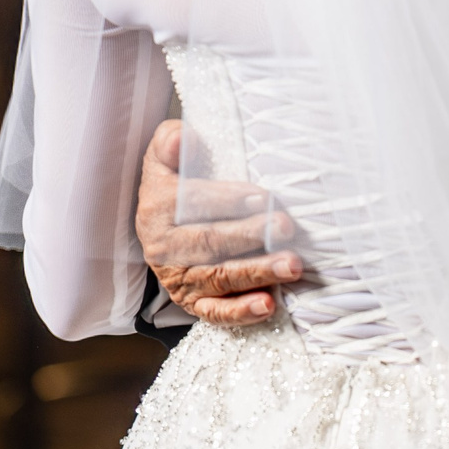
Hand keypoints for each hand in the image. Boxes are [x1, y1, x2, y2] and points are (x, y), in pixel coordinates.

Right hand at [134, 121, 301, 324]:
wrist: (161, 231)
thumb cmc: (175, 189)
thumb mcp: (166, 161)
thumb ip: (171, 143)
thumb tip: (181, 136)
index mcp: (156, 209)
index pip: (192, 204)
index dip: (227, 200)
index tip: (262, 197)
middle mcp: (164, 248)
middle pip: (209, 243)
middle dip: (251, 236)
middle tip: (286, 227)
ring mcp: (179, 279)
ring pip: (219, 278)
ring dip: (257, 274)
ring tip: (291, 266)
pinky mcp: (193, 303)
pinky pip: (216, 312)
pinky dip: (242, 312)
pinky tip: (268, 305)